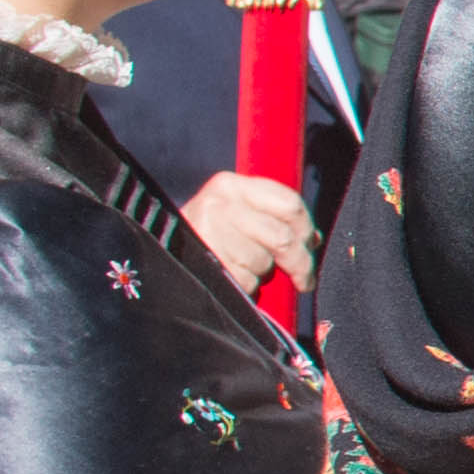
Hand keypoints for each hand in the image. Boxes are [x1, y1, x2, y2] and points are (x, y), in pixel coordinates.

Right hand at [178, 170, 311, 295]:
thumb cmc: (209, 234)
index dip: (306, 228)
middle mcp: (219, 204)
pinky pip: (246, 282)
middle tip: (304, 279)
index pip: (289, 203)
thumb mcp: (237, 214)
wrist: (160, 251)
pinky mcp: (204, 261)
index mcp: (231, 185)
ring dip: (263, 273)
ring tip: (246, 267)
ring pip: (264, 262)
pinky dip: (247, 288)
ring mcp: (209, 233)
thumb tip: (313, 239)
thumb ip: (273, 218)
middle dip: (300, 263)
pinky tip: (234, 278)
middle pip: (283, 237)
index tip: (311, 245)